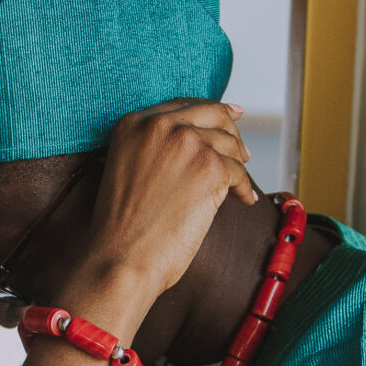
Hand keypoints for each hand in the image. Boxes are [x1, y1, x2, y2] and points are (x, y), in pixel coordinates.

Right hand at [54, 100, 258, 340]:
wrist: (122, 259)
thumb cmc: (121, 228)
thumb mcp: (126, 168)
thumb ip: (154, 147)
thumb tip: (196, 139)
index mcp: (134, 123)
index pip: (183, 106)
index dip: (211, 111)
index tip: (231, 116)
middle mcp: (160, 125)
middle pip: (213, 114)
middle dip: (232, 132)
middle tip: (243, 151)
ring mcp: (187, 144)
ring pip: (229, 144)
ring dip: (238, 165)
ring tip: (237, 185)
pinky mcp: (211, 168)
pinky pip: (240, 173)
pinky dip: (244, 189)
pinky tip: (243, 200)